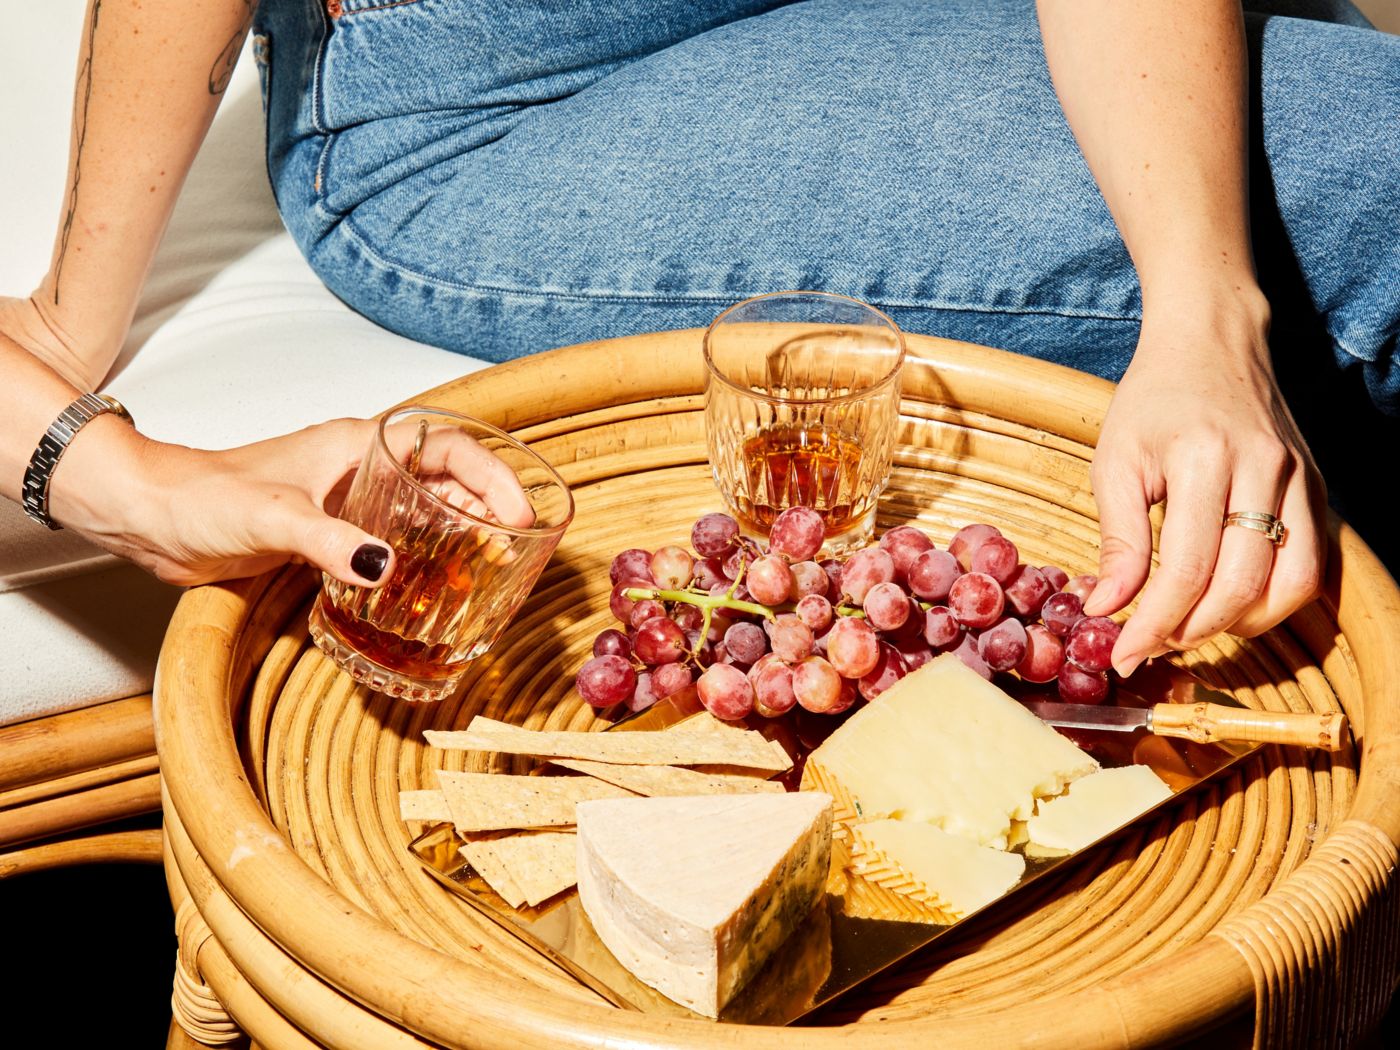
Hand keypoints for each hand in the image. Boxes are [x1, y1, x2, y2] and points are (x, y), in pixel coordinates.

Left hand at [48, 417, 534, 587]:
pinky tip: (432, 583)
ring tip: (489, 564)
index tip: (516, 512)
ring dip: (460, 530)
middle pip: (445, 476)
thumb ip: (329, 542)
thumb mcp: (273, 519)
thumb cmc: (201, 497)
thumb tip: (384, 568)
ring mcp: (347, 500)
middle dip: (487, 505)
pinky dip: (424, 554)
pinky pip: (396, 536)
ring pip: (424, 506)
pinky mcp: (330, 531)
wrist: (151, 516)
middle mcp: (360, 467)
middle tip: (514, 544)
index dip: (490, 475)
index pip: (447, 445)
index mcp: (357, 445)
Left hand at [1082, 295, 1326, 674]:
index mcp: (1204, 458)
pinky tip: (1231, 603)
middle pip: (1242, 583)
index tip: (1125, 654)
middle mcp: (1263, 469)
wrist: (1211, 342)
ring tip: (1191, 627)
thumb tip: (1105, 609)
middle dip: (1193, 629)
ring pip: (1291, 583)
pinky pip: (1310, 564)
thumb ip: (1117, 540)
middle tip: (1153, 643)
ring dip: (1240, 622)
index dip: (1155, 622)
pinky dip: (1273, 599)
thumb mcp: (1115, 462)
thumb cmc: (1153, 401)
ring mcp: (1298, 478)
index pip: (1187, 568)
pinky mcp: (1315, 487)